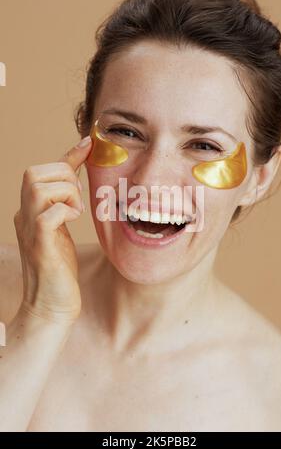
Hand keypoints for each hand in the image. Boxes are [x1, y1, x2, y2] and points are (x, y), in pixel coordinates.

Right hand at [14, 135, 91, 323]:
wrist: (51, 305)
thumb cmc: (60, 268)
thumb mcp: (64, 229)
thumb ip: (66, 204)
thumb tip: (78, 184)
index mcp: (29, 211)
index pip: (41, 172)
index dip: (67, 156)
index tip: (89, 144)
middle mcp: (23, 216)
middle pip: (34, 173)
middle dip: (64, 177)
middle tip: (78, 200)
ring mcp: (29, 230)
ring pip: (39, 188)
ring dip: (66, 193)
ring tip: (76, 212)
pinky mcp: (40, 246)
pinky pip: (48, 214)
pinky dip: (65, 211)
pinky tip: (73, 221)